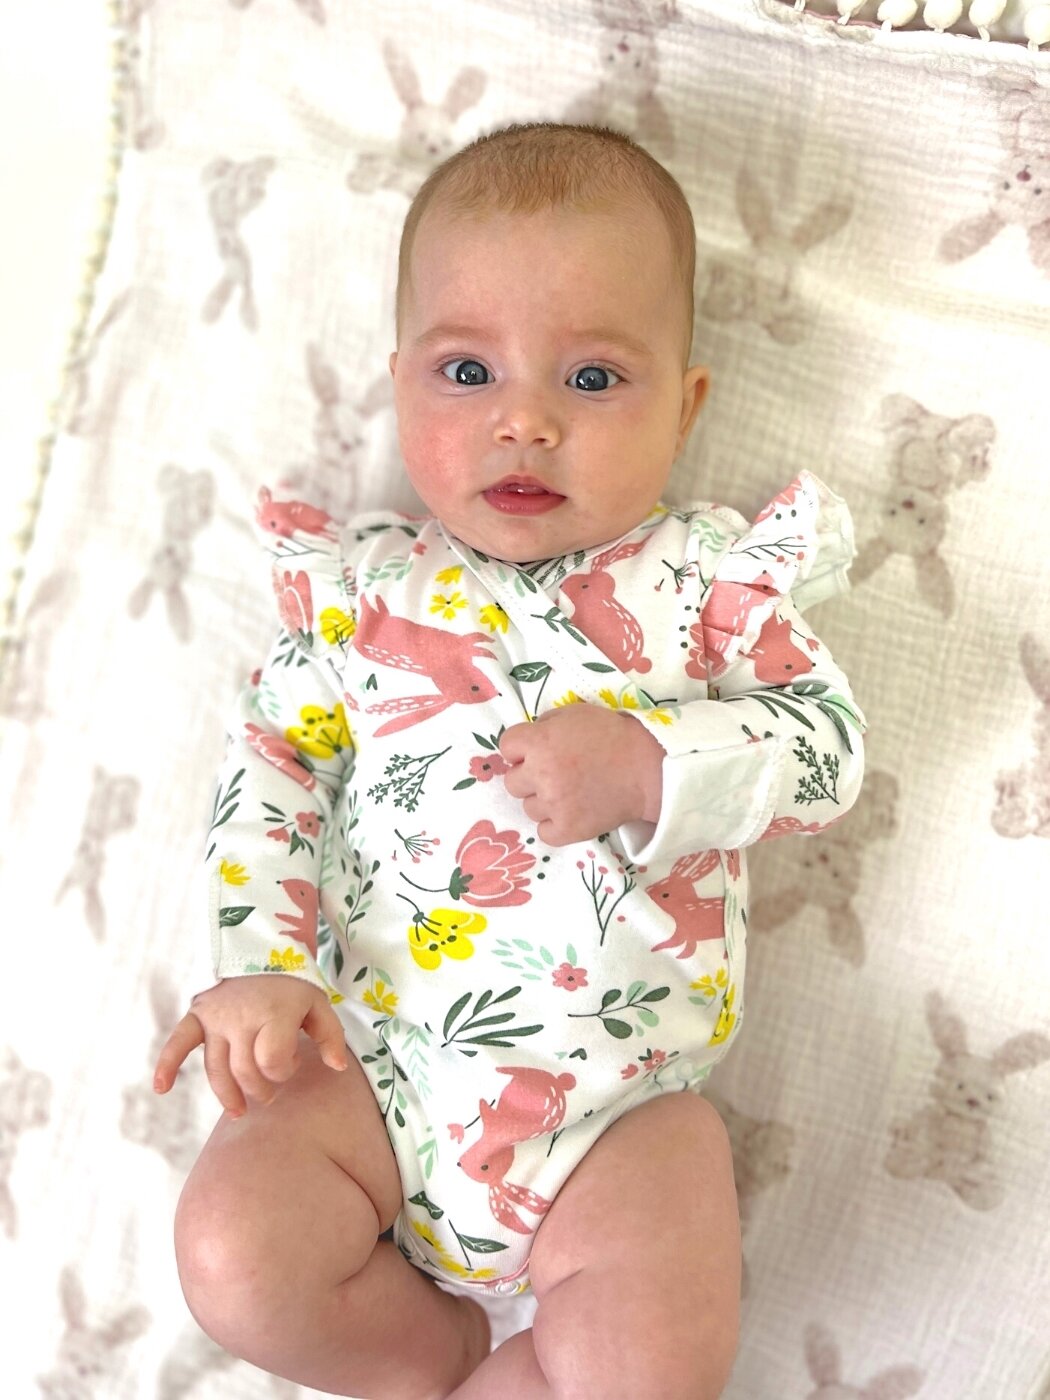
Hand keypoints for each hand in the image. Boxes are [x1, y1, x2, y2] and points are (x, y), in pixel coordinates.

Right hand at [152, 975, 347, 1115]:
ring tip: (239, 1111)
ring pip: (217, 1068)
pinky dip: (167, 1065)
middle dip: (260, 1089)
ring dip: (227, 1095)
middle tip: (271, 1093)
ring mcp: (216, 1018)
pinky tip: (161, 1088)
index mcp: (273, 1014)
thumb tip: (337, 1069)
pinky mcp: (198, 1015)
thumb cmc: (293, 981)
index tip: (291, 1063)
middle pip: (245, 1071)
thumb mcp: (319, 1004)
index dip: (283, 1071)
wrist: (261, 945)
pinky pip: (178, 1042)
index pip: (272, 1061)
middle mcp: (242, 1018)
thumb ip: (331, 1036)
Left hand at [499, 705, 663, 845]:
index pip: (506, 747)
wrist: (647, 768)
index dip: (520, 748)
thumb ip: (546, 724)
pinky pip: (543, 832)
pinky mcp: (567, 830)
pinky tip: (571, 812)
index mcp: (539, 742)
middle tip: (555, 773)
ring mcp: (553, 804)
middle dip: (529, 777)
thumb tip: (530, 740)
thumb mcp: (575, 713)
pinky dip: (554, 825)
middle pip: (513, 782)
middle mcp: (540, 774)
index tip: (536, 751)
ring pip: (529, 808)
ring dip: (544, 801)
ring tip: (570, 792)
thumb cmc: (612, 735)